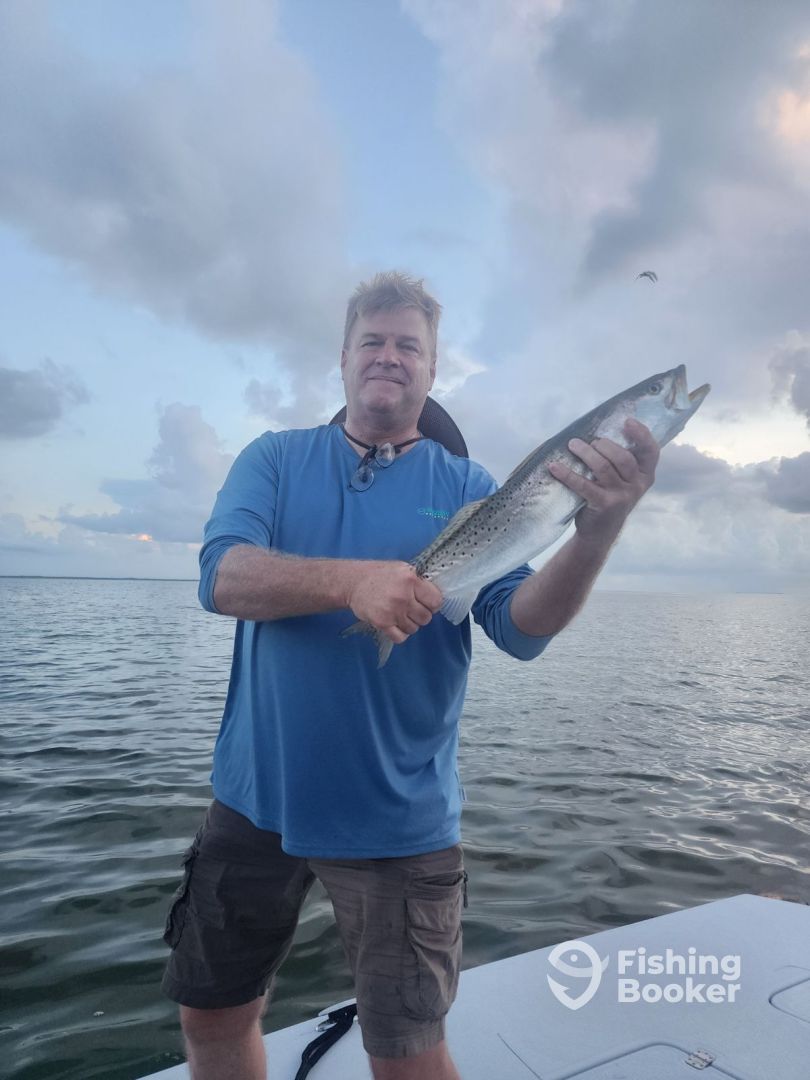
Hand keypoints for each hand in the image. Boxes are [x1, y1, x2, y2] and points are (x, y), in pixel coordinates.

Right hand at [345, 561, 442, 643]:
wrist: (353, 582)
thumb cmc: (380, 575)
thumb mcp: (402, 569)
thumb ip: (419, 582)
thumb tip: (435, 598)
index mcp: (410, 579)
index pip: (436, 601)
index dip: (432, 604)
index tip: (426, 603)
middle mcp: (403, 596)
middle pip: (426, 617)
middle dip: (420, 615)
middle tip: (411, 609)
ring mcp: (392, 611)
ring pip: (414, 628)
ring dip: (409, 624)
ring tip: (399, 614)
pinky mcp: (382, 623)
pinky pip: (401, 638)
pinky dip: (400, 634)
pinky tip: (395, 624)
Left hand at [547, 418, 659, 543]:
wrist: (600, 533)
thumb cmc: (609, 498)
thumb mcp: (622, 481)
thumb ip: (619, 461)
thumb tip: (596, 432)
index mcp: (645, 475)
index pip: (650, 451)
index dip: (642, 434)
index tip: (627, 421)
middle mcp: (637, 485)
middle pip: (623, 457)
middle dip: (604, 445)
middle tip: (589, 441)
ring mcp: (622, 496)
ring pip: (603, 467)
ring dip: (586, 453)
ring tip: (572, 445)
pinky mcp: (604, 505)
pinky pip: (583, 485)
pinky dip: (567, 474)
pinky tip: (554, 467)